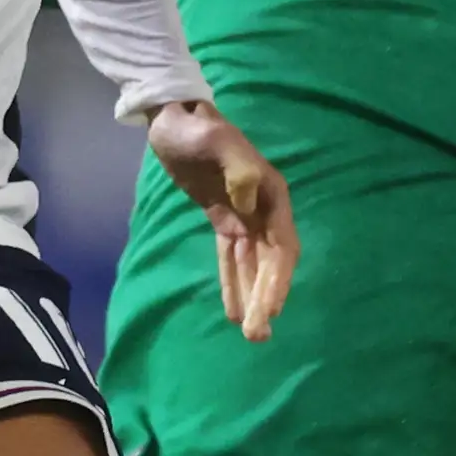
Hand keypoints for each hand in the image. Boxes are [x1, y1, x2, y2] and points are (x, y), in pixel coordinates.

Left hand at [146, 102, 297, 342]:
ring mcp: (245, 217)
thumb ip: (236, 167)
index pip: (281, 246)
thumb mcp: (215, 141)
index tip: (270, 310)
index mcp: (270, 193)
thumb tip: (249, 200)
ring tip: (250, 334)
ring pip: (253, 265)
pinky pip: (232, 258)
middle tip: (257, 336)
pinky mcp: (225, 221)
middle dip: (266, 298)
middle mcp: (263, 209)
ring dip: (253, 297)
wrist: (173, 120)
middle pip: (271, 262)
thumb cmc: (196, 128)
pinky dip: (233, 283)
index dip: (278, 280)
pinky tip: (231, 311)